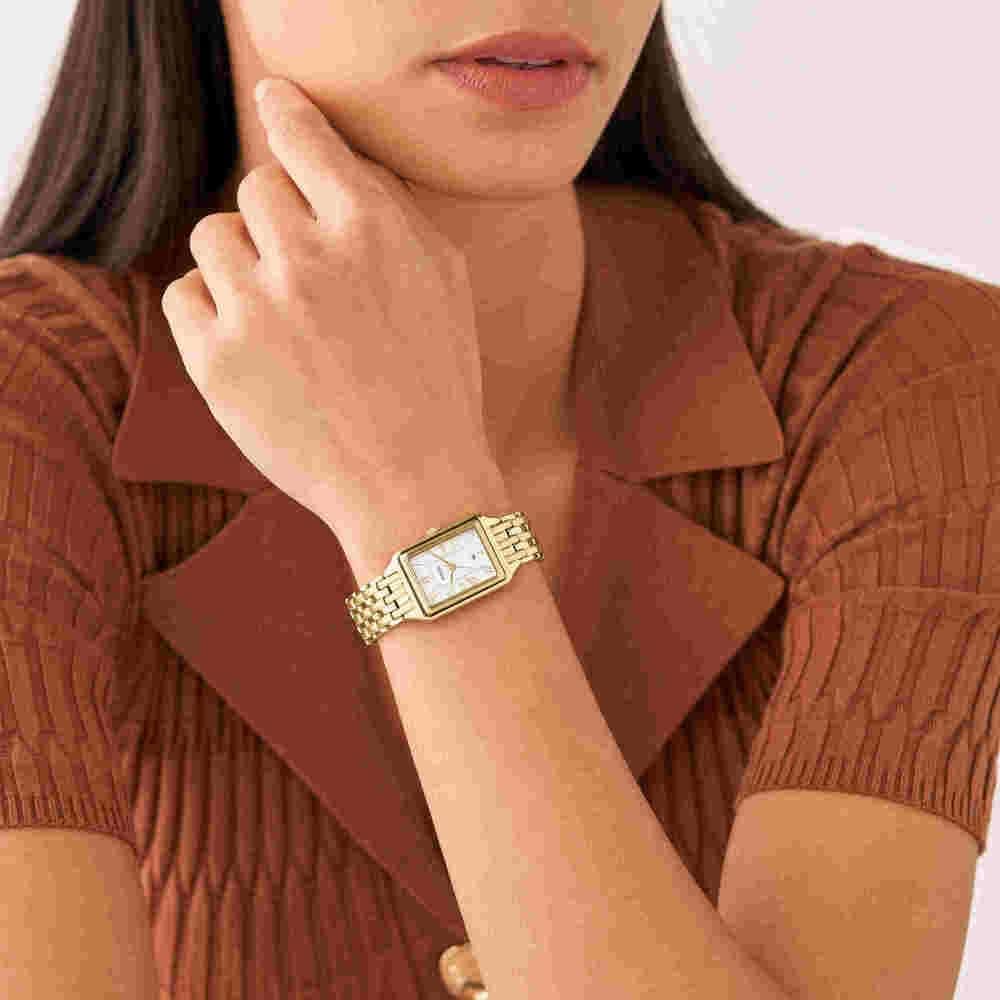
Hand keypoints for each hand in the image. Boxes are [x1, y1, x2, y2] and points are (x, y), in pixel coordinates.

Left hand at [160, 77, 492, 532]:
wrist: (413, 484)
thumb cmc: (438, 382)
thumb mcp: (444, 280)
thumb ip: (392, 209)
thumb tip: (342, 161)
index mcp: (371, 228)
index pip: (302, 137)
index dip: (285, 115)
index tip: (275, 104)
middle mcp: (309, 257)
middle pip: (254, 187)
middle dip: (277, 221)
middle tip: (305, 272)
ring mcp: (257, 309)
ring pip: (213, 235)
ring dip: (241, 261)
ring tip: (279, 312)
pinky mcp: (217, 361)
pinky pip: (186, 295)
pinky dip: (211, 308)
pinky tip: (252, 341)